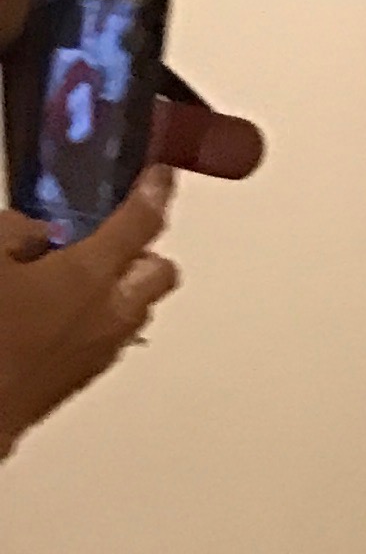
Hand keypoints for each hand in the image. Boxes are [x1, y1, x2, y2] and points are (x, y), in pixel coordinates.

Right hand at [0, 174, 177, 460]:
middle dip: (145, 250)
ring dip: (121, 285)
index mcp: (88, 276)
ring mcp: (100, 350)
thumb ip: (16, 232)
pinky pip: (110, 333)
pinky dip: (98, 313)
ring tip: (76, 269)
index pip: (142, 222)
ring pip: (137, 307)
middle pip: (160, 273)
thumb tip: (36, 233)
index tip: (161, 176)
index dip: (155, 192)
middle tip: (114, 231)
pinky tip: (55, 308)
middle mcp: (109, 315)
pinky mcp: (83, 376)